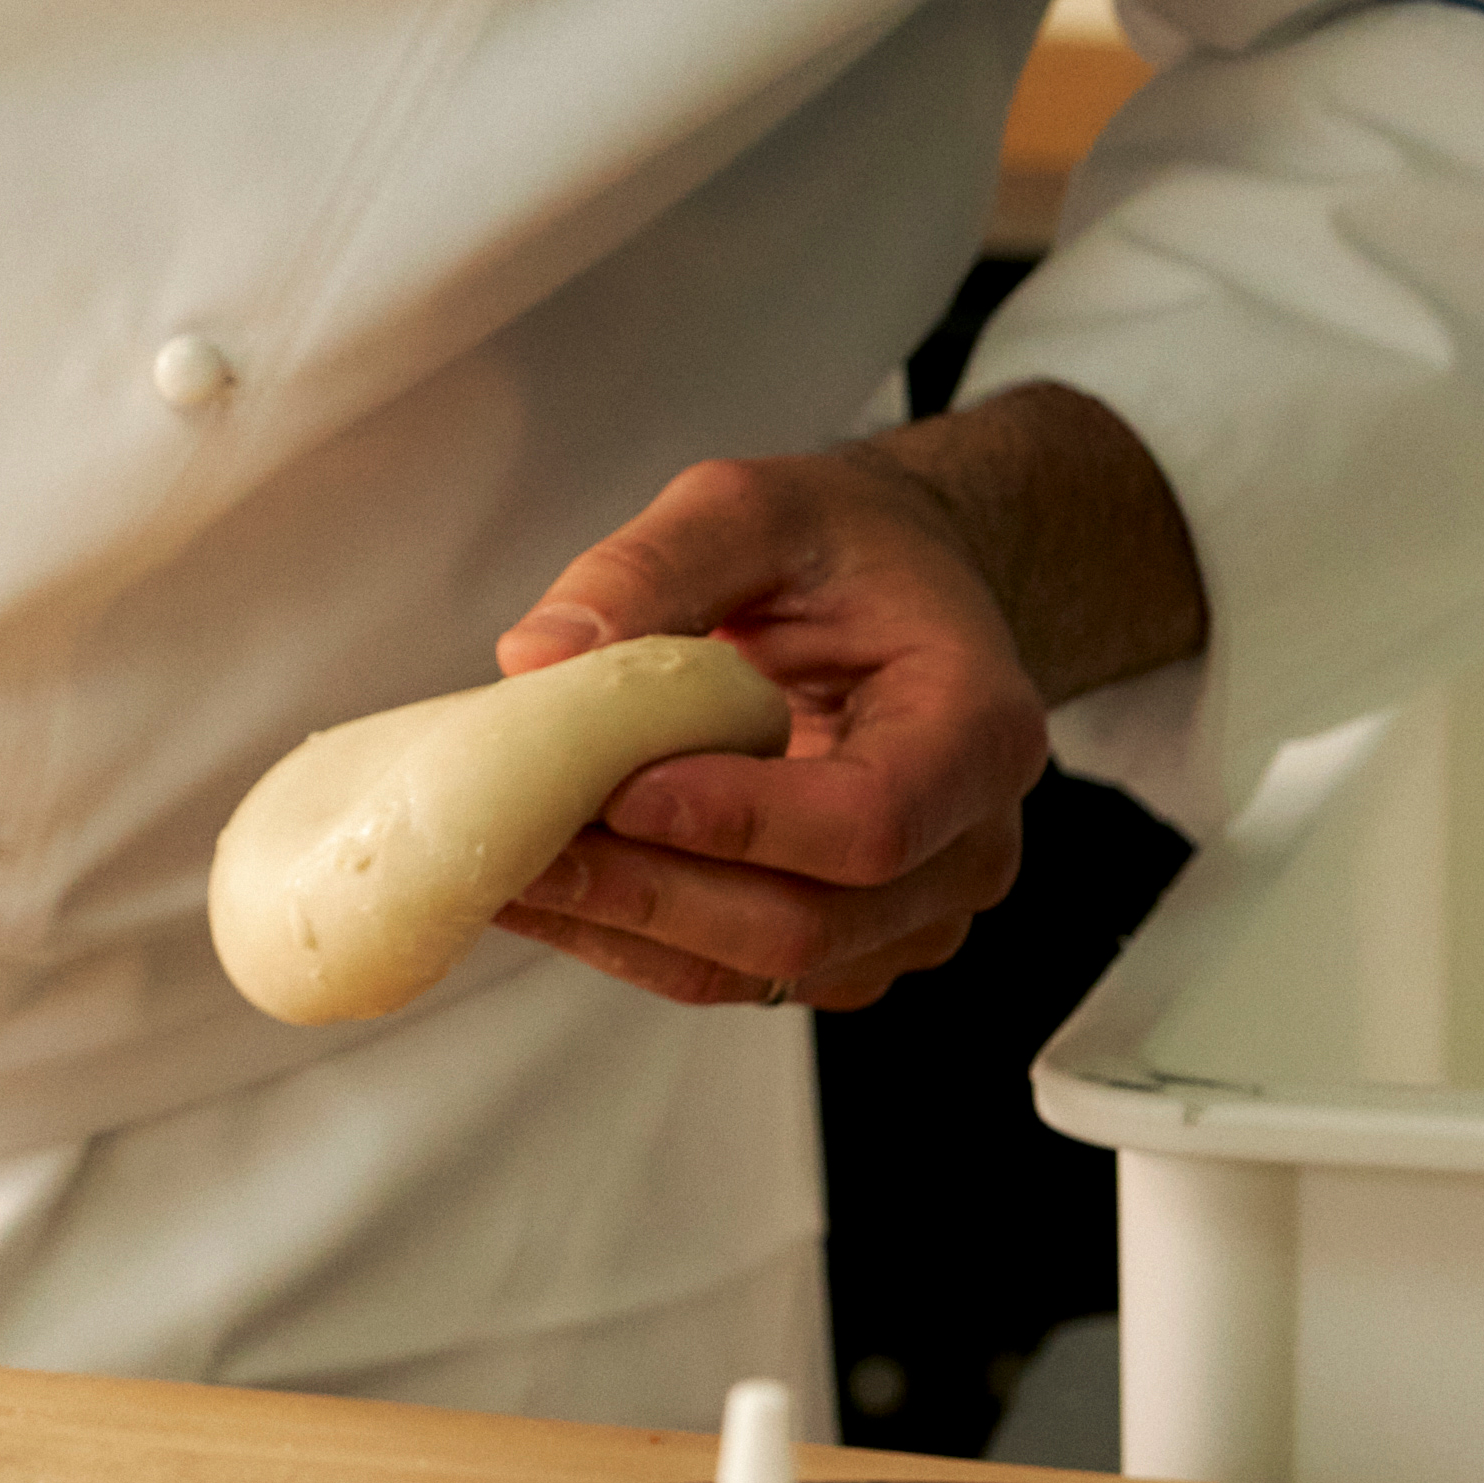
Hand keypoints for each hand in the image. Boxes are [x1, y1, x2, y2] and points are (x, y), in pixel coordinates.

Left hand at [481, 390, 1200, 1017]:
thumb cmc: (844, 552)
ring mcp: (911, 913)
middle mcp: (967, 844)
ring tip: (503, 869)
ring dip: (622, 927)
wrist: (897, 597)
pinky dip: (629, 938)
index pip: (872, 818)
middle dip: (649, 891)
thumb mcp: (752, 508)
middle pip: (808, 920)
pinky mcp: (845, 946)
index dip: (741, 822)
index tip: (622, 793)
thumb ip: (654, 566)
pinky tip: (546, 888)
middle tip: (523, 844)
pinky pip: (731, 974)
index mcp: (980, 727)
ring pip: (760, 967)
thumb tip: (539, 657)